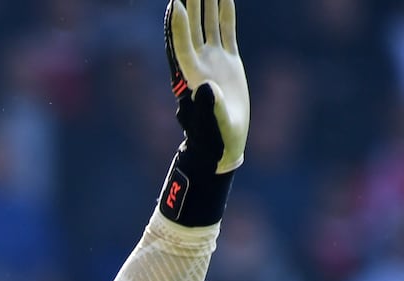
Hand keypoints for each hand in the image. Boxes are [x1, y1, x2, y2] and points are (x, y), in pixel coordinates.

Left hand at [165, 0, 250, 172]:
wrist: (224, 143)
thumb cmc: (215, 139)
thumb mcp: (213, 125)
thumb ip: (209, 107)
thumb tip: (206, 88)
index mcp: (192, 76)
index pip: (182, 45)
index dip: (178, 26)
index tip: (174, 4)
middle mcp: (200, 62)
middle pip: (191, 26)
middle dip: (189, 3)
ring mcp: (213, 59)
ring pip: (207, 23)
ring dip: (206, 2)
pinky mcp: (228, 61)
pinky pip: (226, 31)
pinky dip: (225, 14)